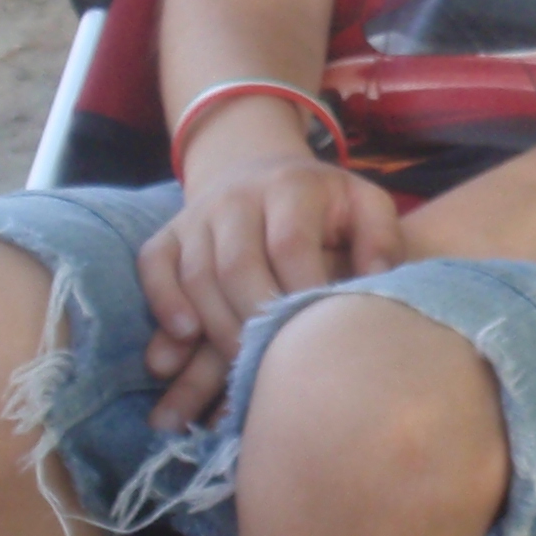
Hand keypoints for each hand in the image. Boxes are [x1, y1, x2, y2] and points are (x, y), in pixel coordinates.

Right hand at [138, 134, 403, 428]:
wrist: (260, 171)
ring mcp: (198, 215)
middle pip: (237, 265)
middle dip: (256, 320)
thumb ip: (381, 237)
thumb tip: (378, 278)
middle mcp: (238, 196)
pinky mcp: (168, 233)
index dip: (300, 292)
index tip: (316, 337)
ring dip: (218, 325)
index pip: (289, 243)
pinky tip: (186, 335)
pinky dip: (164, 300)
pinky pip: (154, 265)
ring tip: (241, 365)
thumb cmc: (323, 206)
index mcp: (291, 187)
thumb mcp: (364, 205)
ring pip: (197, 273)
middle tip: (276, 365)